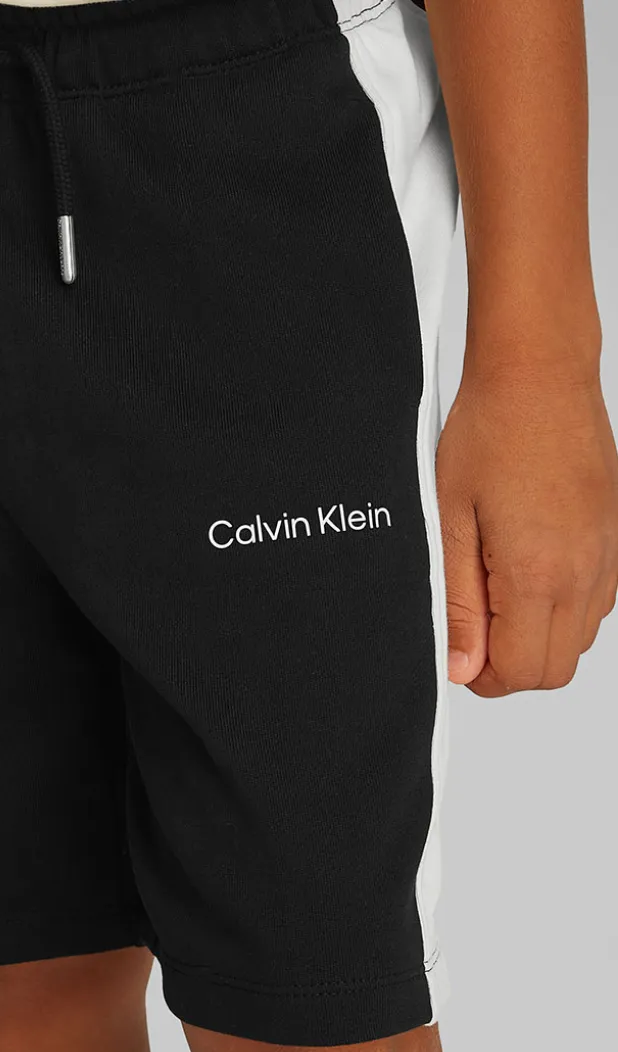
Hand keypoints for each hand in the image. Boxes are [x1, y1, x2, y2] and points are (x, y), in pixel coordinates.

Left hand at [437, 364, 617, 696]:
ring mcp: (607, 558)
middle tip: (469, 624)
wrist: (539, 376)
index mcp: (538, 573)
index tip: (456, 650)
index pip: (520, 672)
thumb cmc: (490, 434)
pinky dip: (559, 607)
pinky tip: (525, 569)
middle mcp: (585, 573)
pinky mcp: (616, 541)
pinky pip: (594, 604)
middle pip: (553, 668)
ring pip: (576, 640)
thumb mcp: (450, 521)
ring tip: (492, 587)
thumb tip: (461, 665)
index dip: (480, 674)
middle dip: (508, 664)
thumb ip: (458, 602)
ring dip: (534, 636)